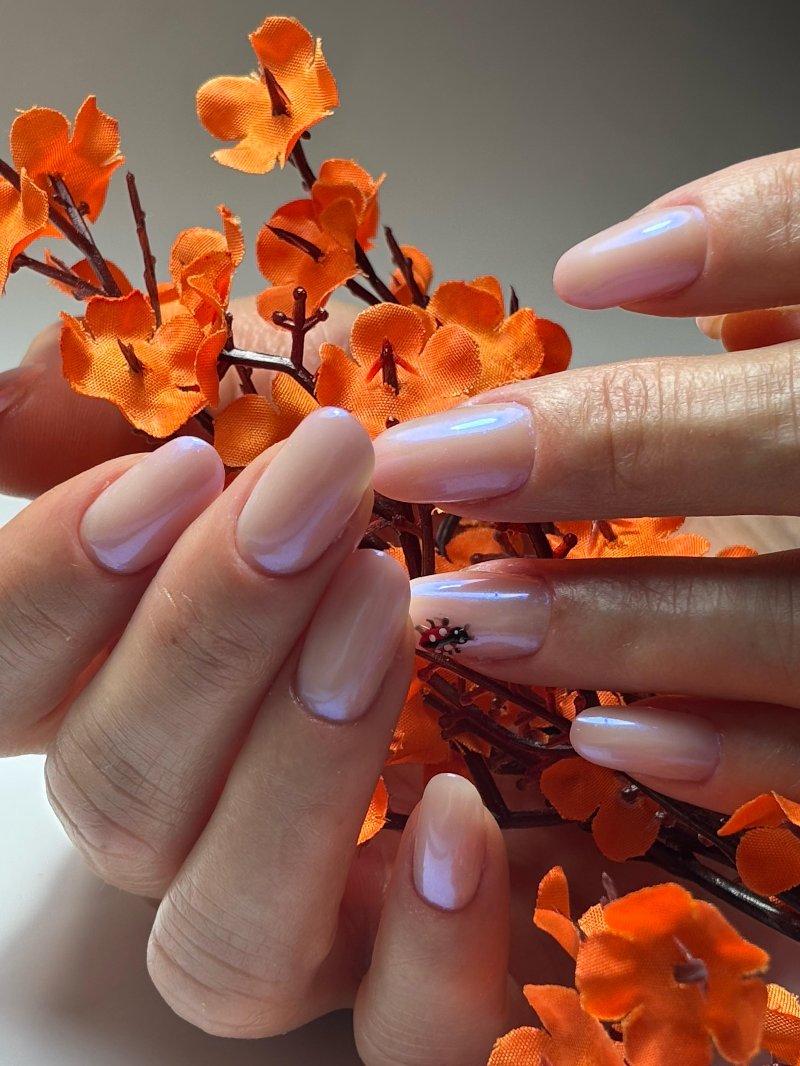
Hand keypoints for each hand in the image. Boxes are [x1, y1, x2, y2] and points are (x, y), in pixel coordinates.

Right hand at [0, 303, 530, 1065]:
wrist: (532, 607)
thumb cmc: (371, 504)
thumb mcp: (261, 421)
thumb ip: (127, 416)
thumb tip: (12, 396)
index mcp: (121, 702)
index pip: (5, 686)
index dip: (50, 592)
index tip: (175, 471)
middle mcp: (186, 830)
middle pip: (115, 804)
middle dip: (209, 640)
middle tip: (320, 502)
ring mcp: (299, 918)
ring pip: (224, 941)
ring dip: (292, 774)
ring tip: (383, 613)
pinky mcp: (418, 975)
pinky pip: (401, 1036)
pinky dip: (428, 952)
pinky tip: (464, 817)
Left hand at [372, 147, 799, 820]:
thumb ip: (778, 288)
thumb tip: (631, 282)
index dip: (740, 236)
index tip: (580, 276)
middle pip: (791, 436)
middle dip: (610, 447)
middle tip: (422, 466)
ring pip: (792, 620)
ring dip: (621, 624)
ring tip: (466, 618)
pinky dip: (722, 752)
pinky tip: (599, 736)